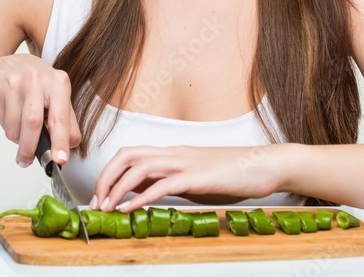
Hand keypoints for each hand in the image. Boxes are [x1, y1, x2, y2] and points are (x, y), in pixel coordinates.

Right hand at [0, 54, 80, 167]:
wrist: (12, 65)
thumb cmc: (41, 86)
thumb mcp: (60, 98)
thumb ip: (68, 123)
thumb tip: (69, 146)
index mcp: (58, 82)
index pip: (60, 117)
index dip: (60, 140)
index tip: (60, 159)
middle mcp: (36, 79)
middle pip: (32, 122)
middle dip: (30, 147)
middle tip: (28, 161)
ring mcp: (14, 83)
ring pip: (14, 126)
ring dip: (18, 140)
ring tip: (23, 137)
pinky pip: (2, 122)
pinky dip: (9, 130)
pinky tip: (14, 121)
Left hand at [91, 145, 284, 212]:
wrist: (266, 165)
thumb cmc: (236, 174)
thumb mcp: (195, 180)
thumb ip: (171, 182)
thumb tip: (145, 193)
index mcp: (174, 154)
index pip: (131, 154)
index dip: (110, 173)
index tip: (100, 196)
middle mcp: (175, 154)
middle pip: (128, 155)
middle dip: (106, 177)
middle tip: (96, 202)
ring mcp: (186, 163)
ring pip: (140, 165)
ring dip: (117, 187)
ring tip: (107, 208)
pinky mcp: (198, 177)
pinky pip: (163, 184)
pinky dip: (141, 197)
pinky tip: (130, 209)